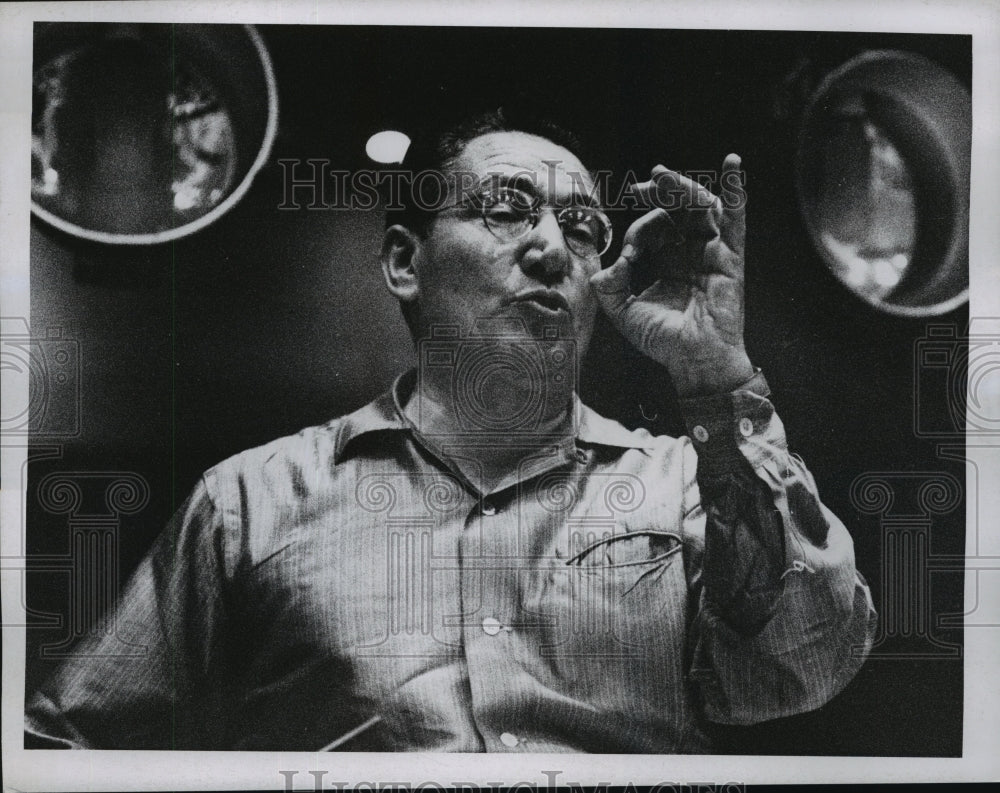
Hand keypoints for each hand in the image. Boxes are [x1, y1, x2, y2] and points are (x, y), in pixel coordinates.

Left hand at [590, 154, 754, 396]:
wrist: (694, 360)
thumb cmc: (664, 341)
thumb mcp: (624, 312)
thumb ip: (608, 288)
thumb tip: (604, 266)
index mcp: (668, 263)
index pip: (653, 231)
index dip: (637, 234)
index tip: (627, 256)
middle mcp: (691, 253)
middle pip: (678, 210)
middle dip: (658, 194)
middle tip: (639, 187)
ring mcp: (712, 252)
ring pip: (700, 208)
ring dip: (682, 188)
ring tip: (661, 177)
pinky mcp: (730, 256)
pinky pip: (736, 218)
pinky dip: (736, 190)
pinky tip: (733, 164)